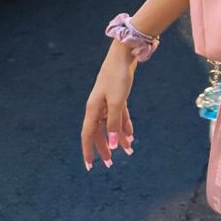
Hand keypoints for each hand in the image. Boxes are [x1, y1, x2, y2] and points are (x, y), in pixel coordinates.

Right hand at [81, 43, 136, 170]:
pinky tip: (132, 135)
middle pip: (100, 132)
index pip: (88, 135)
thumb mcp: (117, 102)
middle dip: (106, 148)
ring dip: (119, 137)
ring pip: (112, 125)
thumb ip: (115, 123)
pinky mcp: (118, 96)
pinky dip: (125, 125)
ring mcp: (108, 101)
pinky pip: (120, 116)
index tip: (90, 166)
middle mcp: (98, 107)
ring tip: (129, 151)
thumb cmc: (118, 76)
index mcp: (93, 109)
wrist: (125, 53)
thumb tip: (113, 145)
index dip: (88, 151)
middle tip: (111, 164)